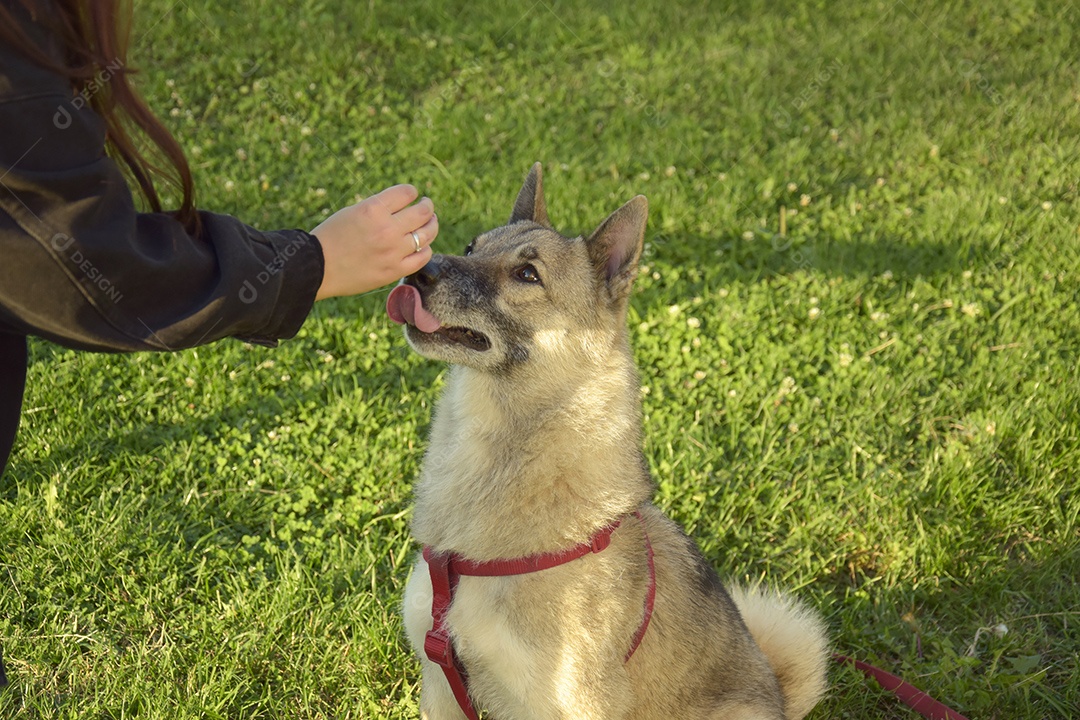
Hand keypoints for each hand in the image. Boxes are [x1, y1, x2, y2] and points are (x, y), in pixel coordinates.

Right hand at [311, 184, 437, 299]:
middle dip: (427, 206)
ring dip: (431, 225)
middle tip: (427, 206)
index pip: (407, 192)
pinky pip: (423, 257)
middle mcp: (386, 229)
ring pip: (427, 234)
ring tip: (430, 223)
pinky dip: (426, 249)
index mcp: (373, 209)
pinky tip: (422, 246)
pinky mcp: (395, 270)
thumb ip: (379, 208)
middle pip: (422, 212)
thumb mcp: (353, 212)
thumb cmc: (332, 237)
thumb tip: (404, 205)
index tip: (412, 194)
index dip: (412, 192)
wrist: (318, 268)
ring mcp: (393, 251)